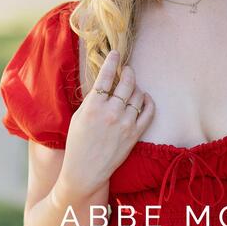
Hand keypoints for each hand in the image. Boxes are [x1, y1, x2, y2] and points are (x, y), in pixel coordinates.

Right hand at [58, 51, 154, 197]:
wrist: (85, 172)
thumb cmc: (77, 144)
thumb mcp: (78, 117)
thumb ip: (92, 100)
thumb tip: (104, 82)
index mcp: (93, 106)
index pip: (105, 77)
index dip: (112, 61)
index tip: (116, 53)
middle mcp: (111, 112)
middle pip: (127, 83)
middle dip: (129, 72)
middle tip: (127, 70)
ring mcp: (125, 123)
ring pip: (138, 95)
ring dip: (136, 87)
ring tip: (132, 87)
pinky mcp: (135, 133)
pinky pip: (149, 111)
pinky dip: (148, 101)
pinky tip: (144, 98)